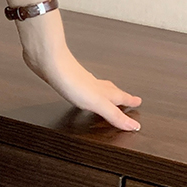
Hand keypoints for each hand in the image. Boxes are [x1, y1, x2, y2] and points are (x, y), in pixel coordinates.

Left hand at [22, 41, 142, 131]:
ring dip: (102, 90)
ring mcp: (77, 79)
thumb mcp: (96, 102)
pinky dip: (83, 88)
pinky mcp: (63, 77)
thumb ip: (114, 114)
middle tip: (127, 97)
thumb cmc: (70, 79)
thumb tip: (133, 125)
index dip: (129, 101)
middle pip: (109, 89)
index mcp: (101, 91)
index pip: (119, 97)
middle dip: (119, 95)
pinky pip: (78, 84)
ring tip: (105, 93)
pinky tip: (76, 88)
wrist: (48, 60)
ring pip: (95, 85)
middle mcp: (91, 83)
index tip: (138, 102)